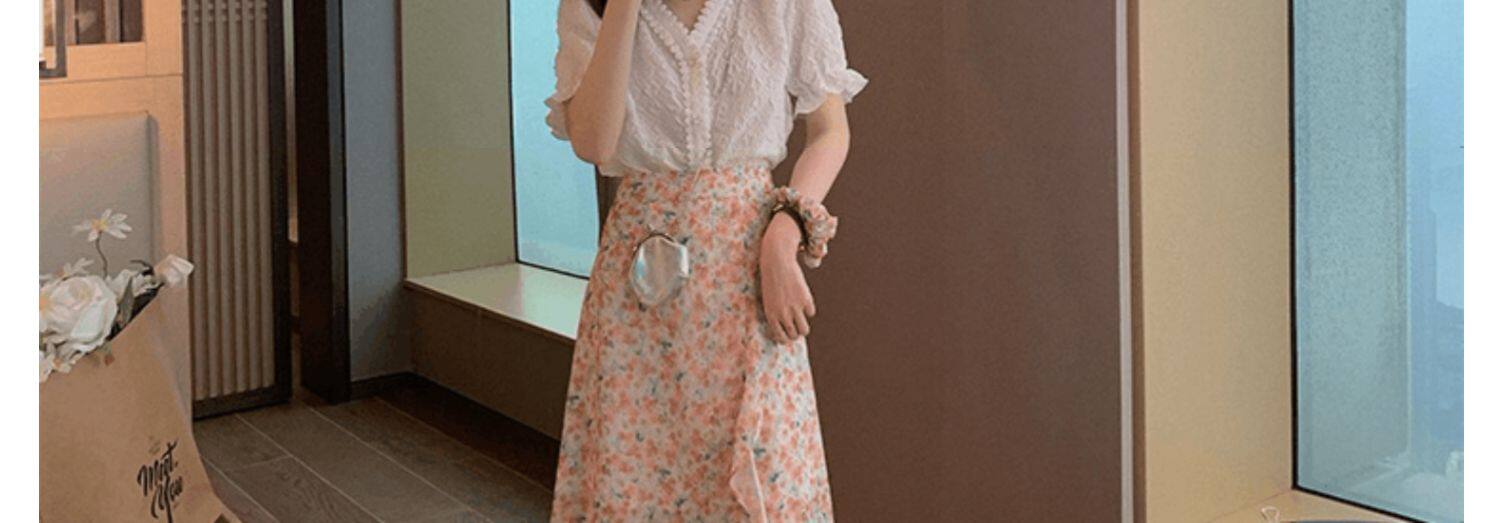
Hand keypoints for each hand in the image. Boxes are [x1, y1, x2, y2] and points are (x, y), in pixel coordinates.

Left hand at [759, 213, 814, 344]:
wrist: (776, 263)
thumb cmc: (770, 282)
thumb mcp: (768, 300)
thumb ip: (776, 315)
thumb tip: (788, 331)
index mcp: (771, 316)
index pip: (781, 338)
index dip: (786, 338)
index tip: (788, 334)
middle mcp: (783, 314)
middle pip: (795, 335)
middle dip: (796, 332)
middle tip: (795, 324)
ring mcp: (795, 308)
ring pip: (804, 330)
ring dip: (803, 325)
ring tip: (801, 316)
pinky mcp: (806, 299)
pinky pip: (811, 312)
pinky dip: (808, 308)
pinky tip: (802, 299)